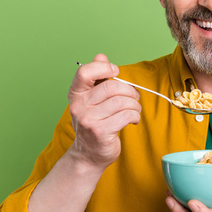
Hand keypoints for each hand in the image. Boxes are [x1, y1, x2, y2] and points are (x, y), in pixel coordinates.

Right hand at [67, 54, 141, 168]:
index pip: (85, 72)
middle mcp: (79, 106)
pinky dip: (135, 116)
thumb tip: (101, 56)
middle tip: (134, 97)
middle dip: (129, 91)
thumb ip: (96, 78)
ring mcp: (88, 120)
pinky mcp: (101, 132)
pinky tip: (133, 120)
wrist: (88, 155)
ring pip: (122, 102)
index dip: (104, 68)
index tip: (115, 72)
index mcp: (75, 94)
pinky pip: (126, 115)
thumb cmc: (94, 123)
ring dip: (135, 105)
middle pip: (111, 87)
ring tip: (134, 110)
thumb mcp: (91, 100)